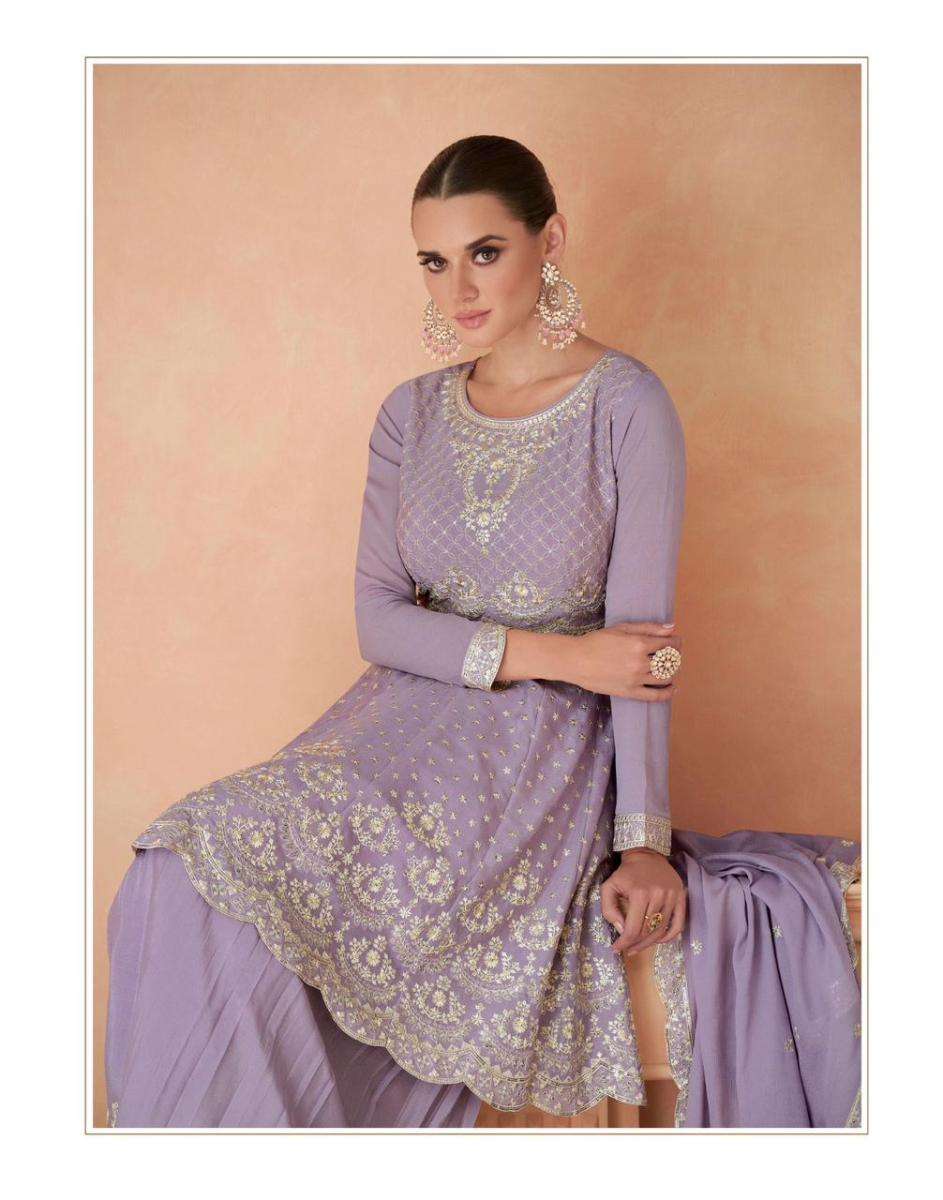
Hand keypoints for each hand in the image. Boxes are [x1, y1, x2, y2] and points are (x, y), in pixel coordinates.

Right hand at [563, 621, 681, 700]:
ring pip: (665, 677)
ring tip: (669, 668)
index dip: (677, 642)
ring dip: (672, 672)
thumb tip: (672, 628)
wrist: (576, 661)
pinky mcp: (630, 692)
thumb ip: (649, 627)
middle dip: (675, 656)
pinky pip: (655, 696)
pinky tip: (672, 688)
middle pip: (670, 661)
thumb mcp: (622, 628)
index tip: (676, 641)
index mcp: (639, 644)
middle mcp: (640, 662)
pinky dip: (668, 693)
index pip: (669, 644)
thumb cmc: (597, 641)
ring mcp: (636, 679)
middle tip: (672, 654)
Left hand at [601, 849, 686, 955]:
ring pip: (661, 931)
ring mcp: (671, 897)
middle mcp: (658, 896)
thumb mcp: (609, 887)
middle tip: (628, 949)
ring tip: (639, 946)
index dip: (624, 942)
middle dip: (635, 944)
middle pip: (647, 932)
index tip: (617, 948)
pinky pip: (678, 924)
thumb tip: (621, 930)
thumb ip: (609, 909)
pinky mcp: (681, 897)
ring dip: (649, 943)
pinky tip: (658, 941)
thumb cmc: (626, 873)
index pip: (633, 929)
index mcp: (639, 894)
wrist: (647, 854)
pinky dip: (669, 937)